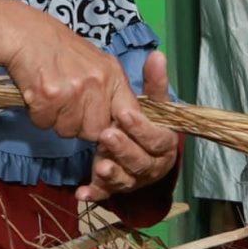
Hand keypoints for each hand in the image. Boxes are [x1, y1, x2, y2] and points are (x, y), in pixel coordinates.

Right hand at [0, 6, 135, 144]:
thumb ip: (108, 89)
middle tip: (67, 106)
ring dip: (56, 120)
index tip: (106, 127)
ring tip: (51, 97)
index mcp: (112, 73)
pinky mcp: (48, 97)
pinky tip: (38, 95)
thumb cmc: (58, 48)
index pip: (129, 113)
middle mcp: (96, 83)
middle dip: (79, 125)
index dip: (117, 127)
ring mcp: (73, 90)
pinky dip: (38, 114)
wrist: (25, 33)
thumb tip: (116, 121)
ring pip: (68, 130)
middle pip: (95, 130)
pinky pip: (45, 123)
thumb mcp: (95, 62)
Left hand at [77, 51, 180, 207]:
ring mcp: (133, 180)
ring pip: (125, 180)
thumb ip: (154, 83)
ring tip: (99, 164)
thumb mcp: (151, 103)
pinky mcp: (114, 188)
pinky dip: (94, 194)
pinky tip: (82, 193)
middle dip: (124, 149)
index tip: (123, 114)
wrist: (139, 149)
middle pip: (141, 162)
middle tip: (106, 135)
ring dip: (112, 173)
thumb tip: (158, 55)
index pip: (157, 139)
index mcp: (165, 145)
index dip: (141, 128)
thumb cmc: (145, 123)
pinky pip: (105, 194)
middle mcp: (152, 166)